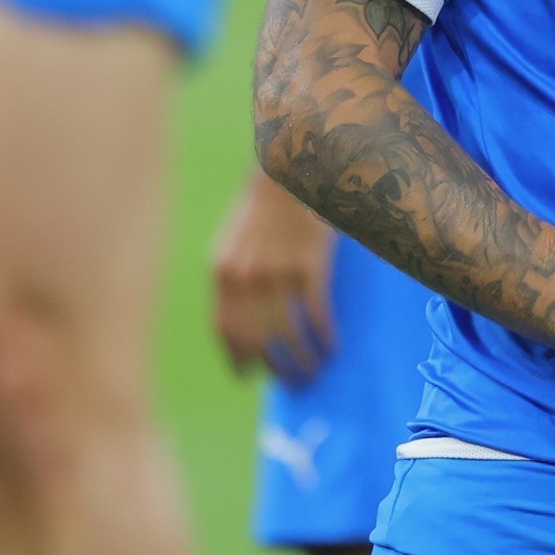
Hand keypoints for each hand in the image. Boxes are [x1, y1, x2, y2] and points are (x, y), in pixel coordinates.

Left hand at [212, 174, 339, 378]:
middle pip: (257, 340)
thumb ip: (234, 282)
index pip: (225, 331)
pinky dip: (325, 337)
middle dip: (275, 368)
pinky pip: (317, 315)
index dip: (237, 359)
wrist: (290, 172)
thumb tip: (243, 328)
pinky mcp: (309, 266)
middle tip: (291, 382)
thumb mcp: (234, 245)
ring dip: (302, 360)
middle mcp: (245, 277)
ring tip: (313, 371)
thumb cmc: (262, 211)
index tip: (249, 377)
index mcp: (222, 272)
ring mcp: (277, 272)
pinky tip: (332, 347)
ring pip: (288, 334)